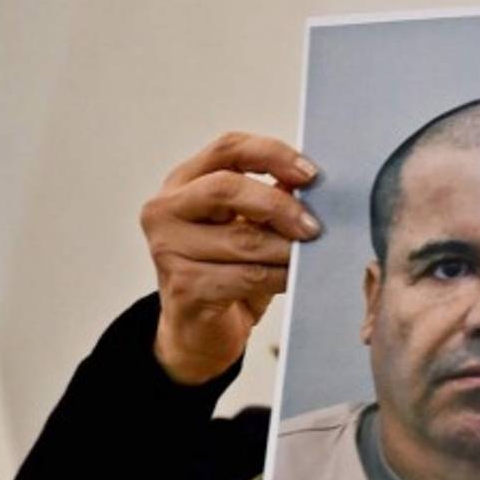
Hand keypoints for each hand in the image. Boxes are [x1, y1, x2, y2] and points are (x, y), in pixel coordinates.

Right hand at [140, 132, 319, 384]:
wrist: (198, 331)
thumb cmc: (226, 270)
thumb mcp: (249, 225)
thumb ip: (272, 198)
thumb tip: (312, 182)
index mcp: (184, 182)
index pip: (228, 148)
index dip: (273, 155)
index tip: (311, 174)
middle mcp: (165, 210)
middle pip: (225, 188)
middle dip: (278, 205)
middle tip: (313, 225)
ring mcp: (168, 249)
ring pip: (241, 239)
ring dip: (285, 248)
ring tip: (309, 255)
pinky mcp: (183, 287)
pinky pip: (245, 276)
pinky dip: (278, 276)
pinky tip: (294, 279)